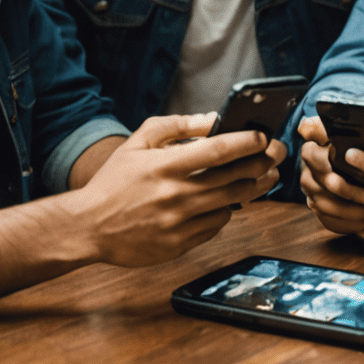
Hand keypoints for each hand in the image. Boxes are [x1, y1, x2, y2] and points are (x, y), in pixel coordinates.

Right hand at [74, 114, 283, 266]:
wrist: (87, 227)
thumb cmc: (114, 181)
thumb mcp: (138, 142)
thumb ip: (175, 125)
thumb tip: (212, 119)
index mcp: (164, 165)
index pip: (217, 150)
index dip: (246, 142)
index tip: (264, 136)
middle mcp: (174, 194)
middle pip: (233, 178)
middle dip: (262, 163)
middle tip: (276, 154)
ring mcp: (177, 222)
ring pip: (230, 203)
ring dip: (254, 187)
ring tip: (266, 175)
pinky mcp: (178, 244)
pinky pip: (215, 225)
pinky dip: (227, 210)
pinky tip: (231, 200)